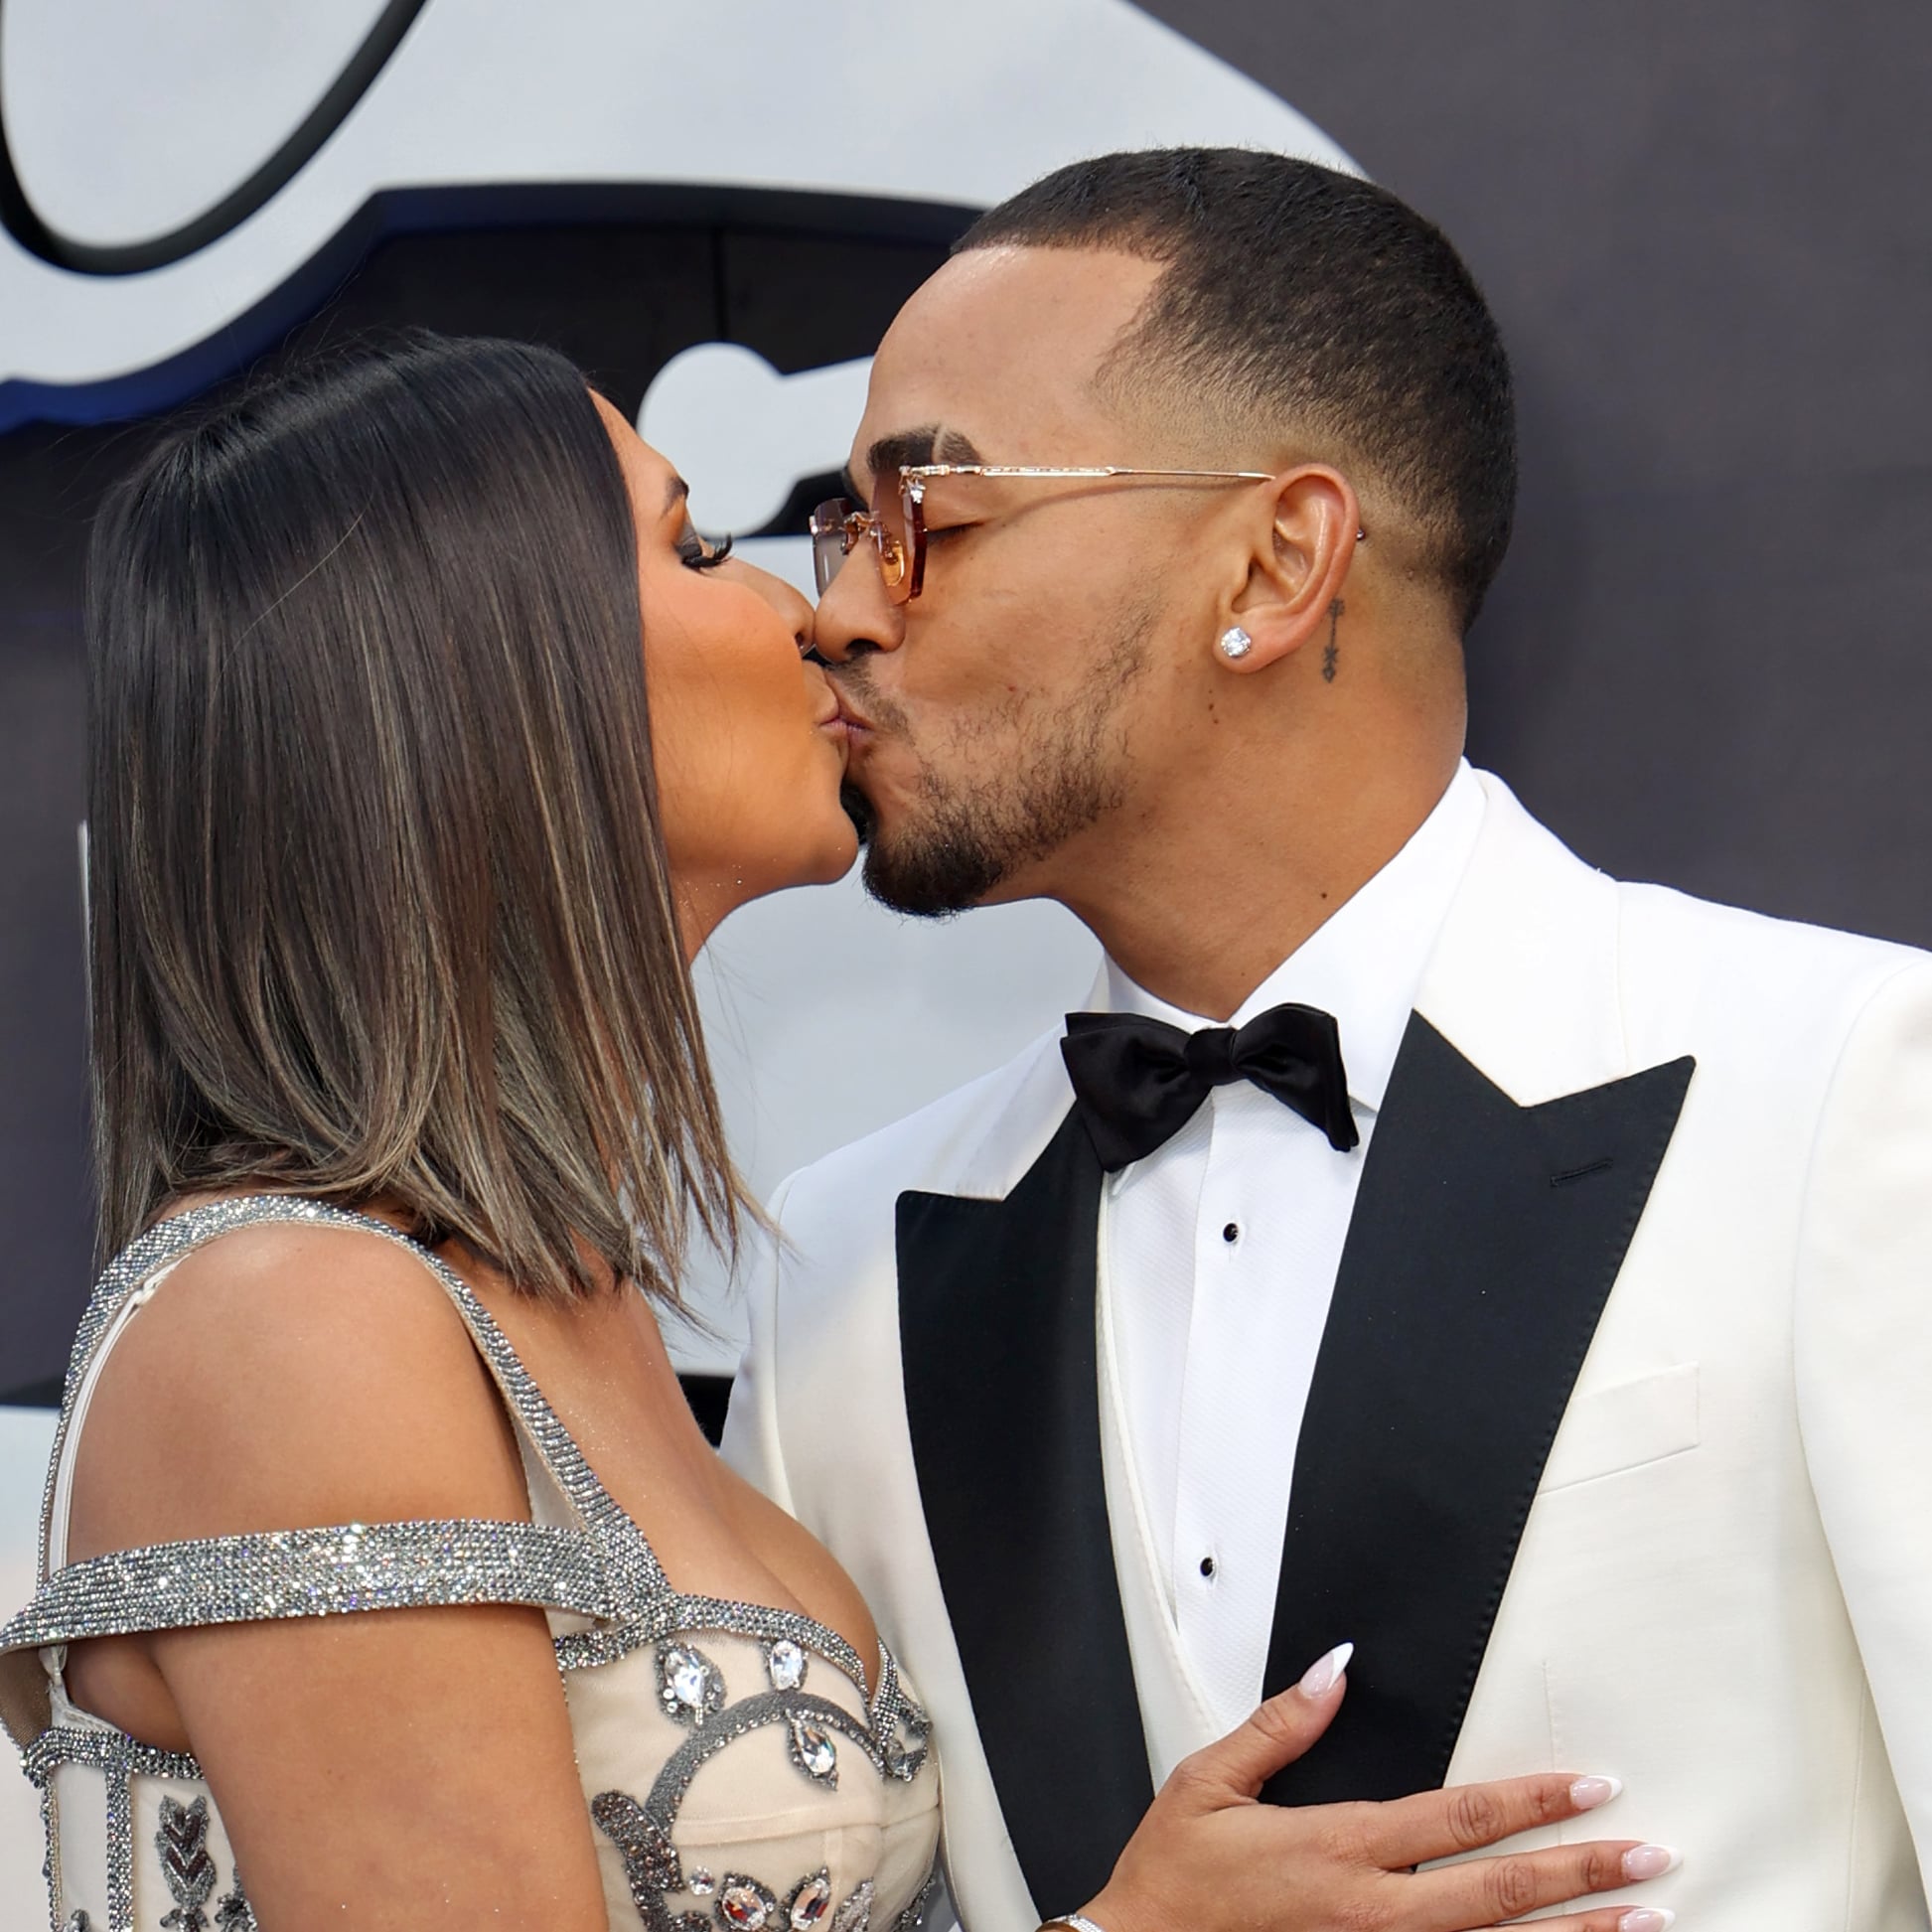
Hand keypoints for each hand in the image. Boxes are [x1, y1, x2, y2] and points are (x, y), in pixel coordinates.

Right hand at [1078, 1645, 1677, 1931]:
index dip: (1531, 1801)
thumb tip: (1337, 1669)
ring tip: (1644, 1922)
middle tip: (1652, 1858)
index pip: (1457, 1817)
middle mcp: (1370, 1913)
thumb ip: (1282, 1725)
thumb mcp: (1209, 1781)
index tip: (1591, 1787)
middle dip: (1582, 1873)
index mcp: (1336, 1847)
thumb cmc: (1173, 1879)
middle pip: (1498, 1891)